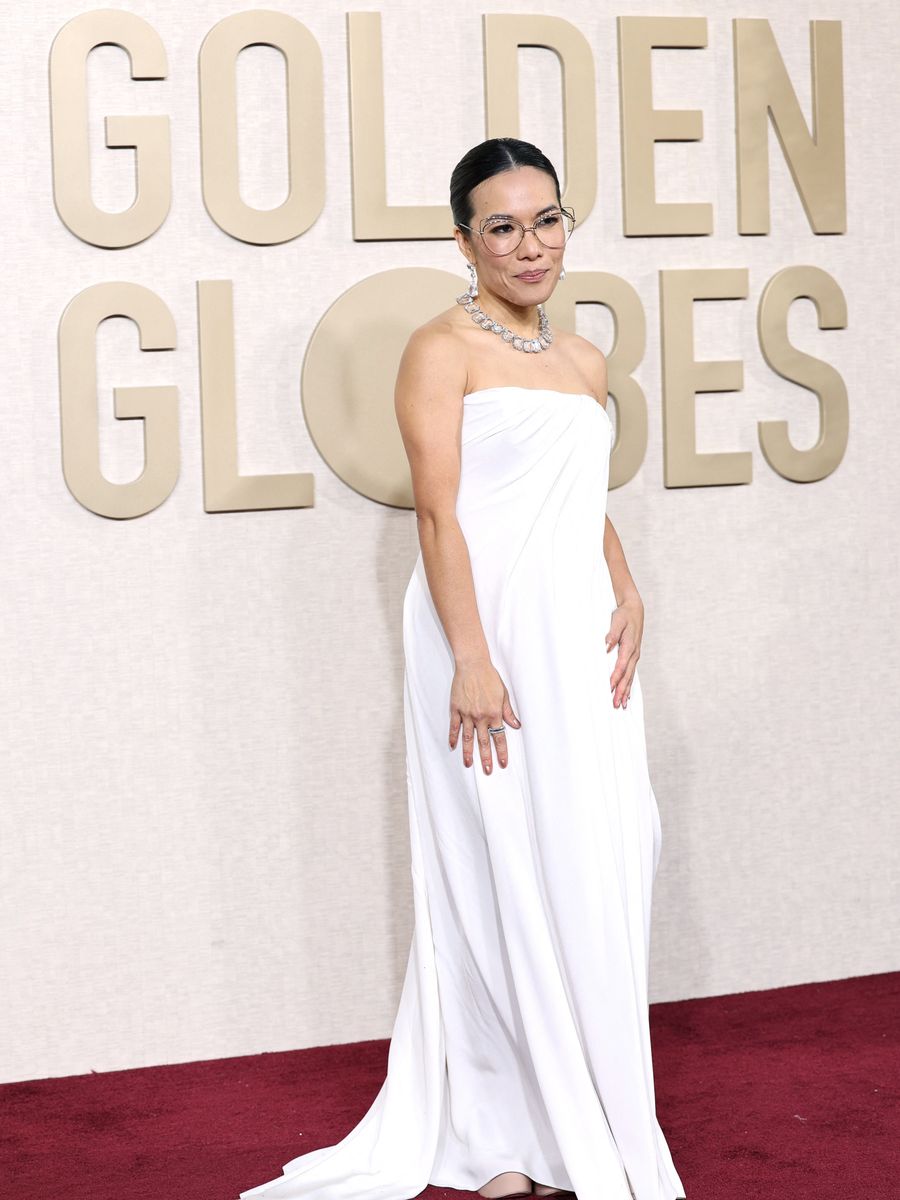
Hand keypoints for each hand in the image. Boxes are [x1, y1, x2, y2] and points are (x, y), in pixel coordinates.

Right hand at [449, 658, 520, 773]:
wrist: (473, 665)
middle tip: (487, 771)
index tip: (502, 763)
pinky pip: (454, 726)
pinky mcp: (456, 709)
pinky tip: (453, 746)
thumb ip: (508, 712)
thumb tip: (516, 725)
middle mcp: (480, 716)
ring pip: (468, 738)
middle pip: (483, 742)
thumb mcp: (503, 694)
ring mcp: (467, 714)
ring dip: (468, 753)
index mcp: (494, 713)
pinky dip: (453, 737)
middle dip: (486, 758)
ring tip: (468, 765)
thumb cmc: (489, 677)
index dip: (501, 752)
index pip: (499, 737)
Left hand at [605, 596, 643, 708]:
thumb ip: (612, 634)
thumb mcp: (617, 620)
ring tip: (621, 705)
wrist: (634, 609)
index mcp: (629, 646)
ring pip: (630, 677)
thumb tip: (607, 646)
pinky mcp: (633, 656)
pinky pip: (631, 673)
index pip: (621, 665)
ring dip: (626, 691)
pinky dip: (629, 685)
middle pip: (627, 675)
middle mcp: (634, 653)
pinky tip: (627, 695)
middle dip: (621, 691)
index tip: (610, 688)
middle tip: (615, 704)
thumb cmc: (624, 614)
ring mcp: (634, 656)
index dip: (616, 677)